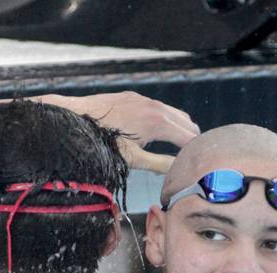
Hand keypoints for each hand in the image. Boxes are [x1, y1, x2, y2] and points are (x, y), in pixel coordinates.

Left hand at [46, 91, 199, 173]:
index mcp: (159, 122)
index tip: (200, 165)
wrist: (77, 118)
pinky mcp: (134, 97)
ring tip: (181, 147)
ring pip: (174, 113)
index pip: (190, 137)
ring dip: (180, 129)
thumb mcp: (133, 159)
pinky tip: (159, 132)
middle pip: (187, 123)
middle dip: (192, 140)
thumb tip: (179, 171)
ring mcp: (145, 99)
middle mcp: (156, 106)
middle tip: (193, 158)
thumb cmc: (103, 142)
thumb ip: (160, 163)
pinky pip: (159, 107)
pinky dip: (167, 119)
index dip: (196, 152)